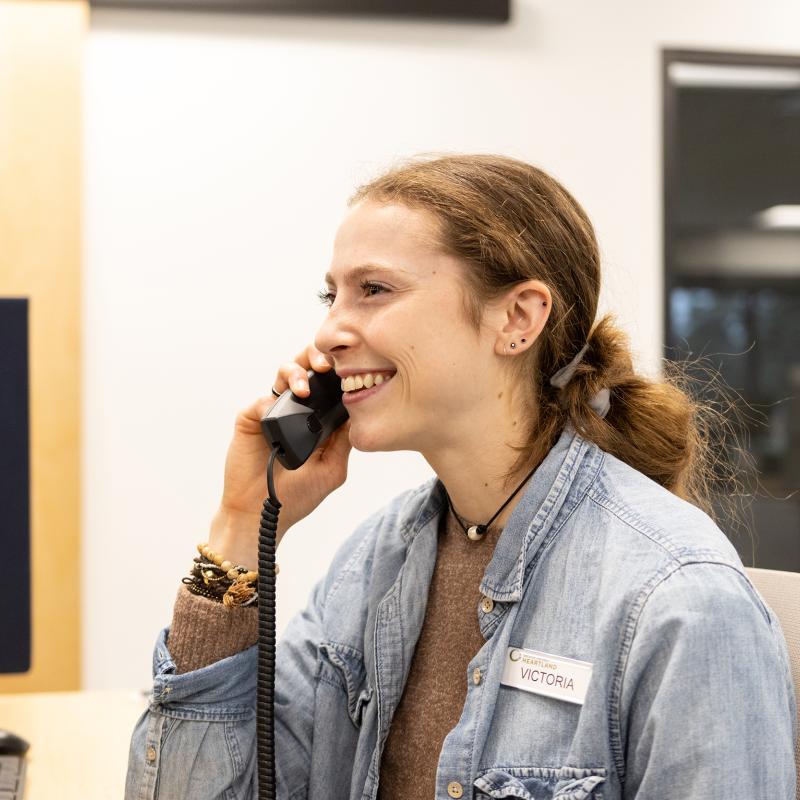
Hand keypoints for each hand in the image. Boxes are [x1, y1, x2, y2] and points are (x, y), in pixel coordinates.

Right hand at [208, 345, 350, 569]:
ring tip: (303, 388)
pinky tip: (276, 412)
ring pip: (284, 373)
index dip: (340, 370)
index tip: (351, 368)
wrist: (263, 514)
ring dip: (295, 373)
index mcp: (318, 417)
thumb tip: (359, 412)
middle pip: (307, 367)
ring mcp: (274, 411)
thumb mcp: (333, 469)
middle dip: (316, 357)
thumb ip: (345, 441)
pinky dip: (270, 401)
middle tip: (326, 365)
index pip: (330, 382)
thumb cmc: (298, 495)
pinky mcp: (251, 418)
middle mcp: (297, 408)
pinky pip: (261, 399)